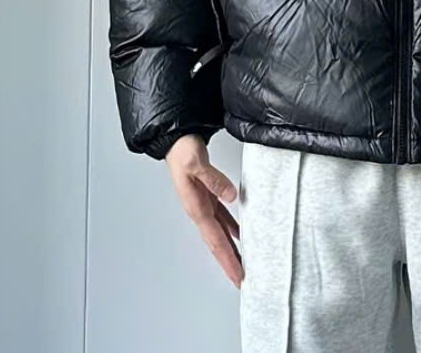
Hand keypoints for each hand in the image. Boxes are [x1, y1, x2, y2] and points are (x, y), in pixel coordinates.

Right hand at [164, 134, 243, 287]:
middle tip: (242, 280)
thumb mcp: (196, 163)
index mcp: (196, 207)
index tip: (237, 274)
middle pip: (218, 243)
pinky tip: (242, 234)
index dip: (227, 258)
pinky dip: (233, 229)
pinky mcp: (208, 196)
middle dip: (229, 262)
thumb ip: (214, 180)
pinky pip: (223, 219)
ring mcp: (204, 204)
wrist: (176, 141)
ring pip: (221, 233)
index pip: (215, 239)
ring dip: (232, 249)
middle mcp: (199, 210)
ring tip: (245, 263)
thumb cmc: (182, 151)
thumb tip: (231, 197)